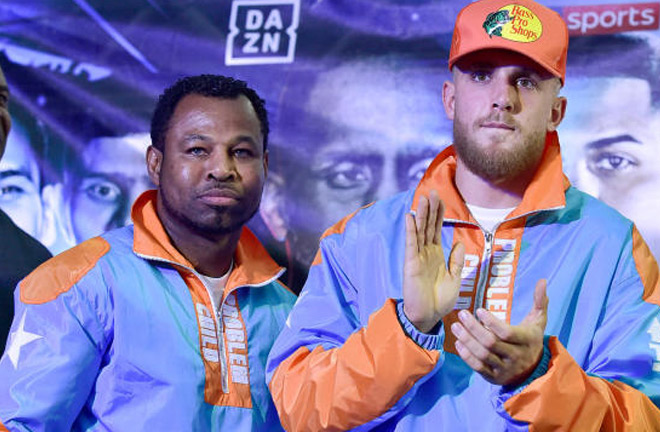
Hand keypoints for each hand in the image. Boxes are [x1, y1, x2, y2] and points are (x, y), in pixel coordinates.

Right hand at [403, 190, 464, 332]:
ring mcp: (418, 256)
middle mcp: (426, 252)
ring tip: (423, 197)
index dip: (439, 214)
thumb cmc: (440, 301)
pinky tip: (410, 216)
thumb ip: (457, 260)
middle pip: (428, 226)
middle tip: (432, 191)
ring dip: (421, 214)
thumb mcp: (455, 278)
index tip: (441, 199)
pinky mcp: (411, 263)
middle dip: (431, 209)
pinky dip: (411, 229)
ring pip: (420, 230)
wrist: (428, 316)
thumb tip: (460, 243)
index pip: (437, 230)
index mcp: (437, 255)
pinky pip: (411, 243)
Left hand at [451, 279, 548, 385]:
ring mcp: (504, 368)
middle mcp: (516, 356)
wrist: (533, 370)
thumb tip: (542, 281)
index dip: (492, 322)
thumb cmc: (531, 339)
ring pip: (482, 355)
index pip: (507, 333)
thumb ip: (540, 301)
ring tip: (455, 326)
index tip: (478, 310)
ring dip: (466, 340)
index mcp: (527, 341)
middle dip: (473, 328)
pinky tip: (458, 342)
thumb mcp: (538, 321)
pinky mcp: (494, 377)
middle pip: (490, 343)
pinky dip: (466, 355)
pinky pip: (478, 367)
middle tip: (461, 314)